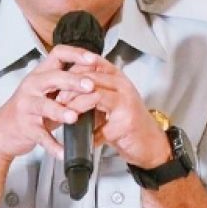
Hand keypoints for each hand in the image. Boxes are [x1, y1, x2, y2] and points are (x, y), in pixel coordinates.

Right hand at [0, 45, 99, 160]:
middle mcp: (32, 86)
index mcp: (41, 75)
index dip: (76, 54)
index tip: (94, 60)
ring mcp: (27, 106)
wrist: (2, 131)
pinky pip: (40, 135)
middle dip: (73, 81)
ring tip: (73, 117)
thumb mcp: (48, 94)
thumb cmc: (30, 111)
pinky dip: (52, 144)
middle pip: (53, 77)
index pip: (58, 54)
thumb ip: (69, 87)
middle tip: (90, 86)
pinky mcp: (25, 127)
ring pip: (44, 106)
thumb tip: (98, 81)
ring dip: (60, 111)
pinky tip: (63, 151)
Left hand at [56, 55, 170, 167]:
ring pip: (94, 92)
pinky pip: (102, 119)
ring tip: (65, 112)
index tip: (58, 82)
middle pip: (90, 76)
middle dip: (69, 87)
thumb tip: (61, 94)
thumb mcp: (105, 105)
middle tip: (57, 99)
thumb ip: (89, 95)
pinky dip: (86, 122)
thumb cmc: (126, 125)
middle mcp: (122, 84)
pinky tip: (80, 129)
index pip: (91, 63)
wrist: (149, 145)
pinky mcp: (126, 118)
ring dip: (75, 103)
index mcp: (115, 78)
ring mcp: (126, 100)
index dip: (71, 70)